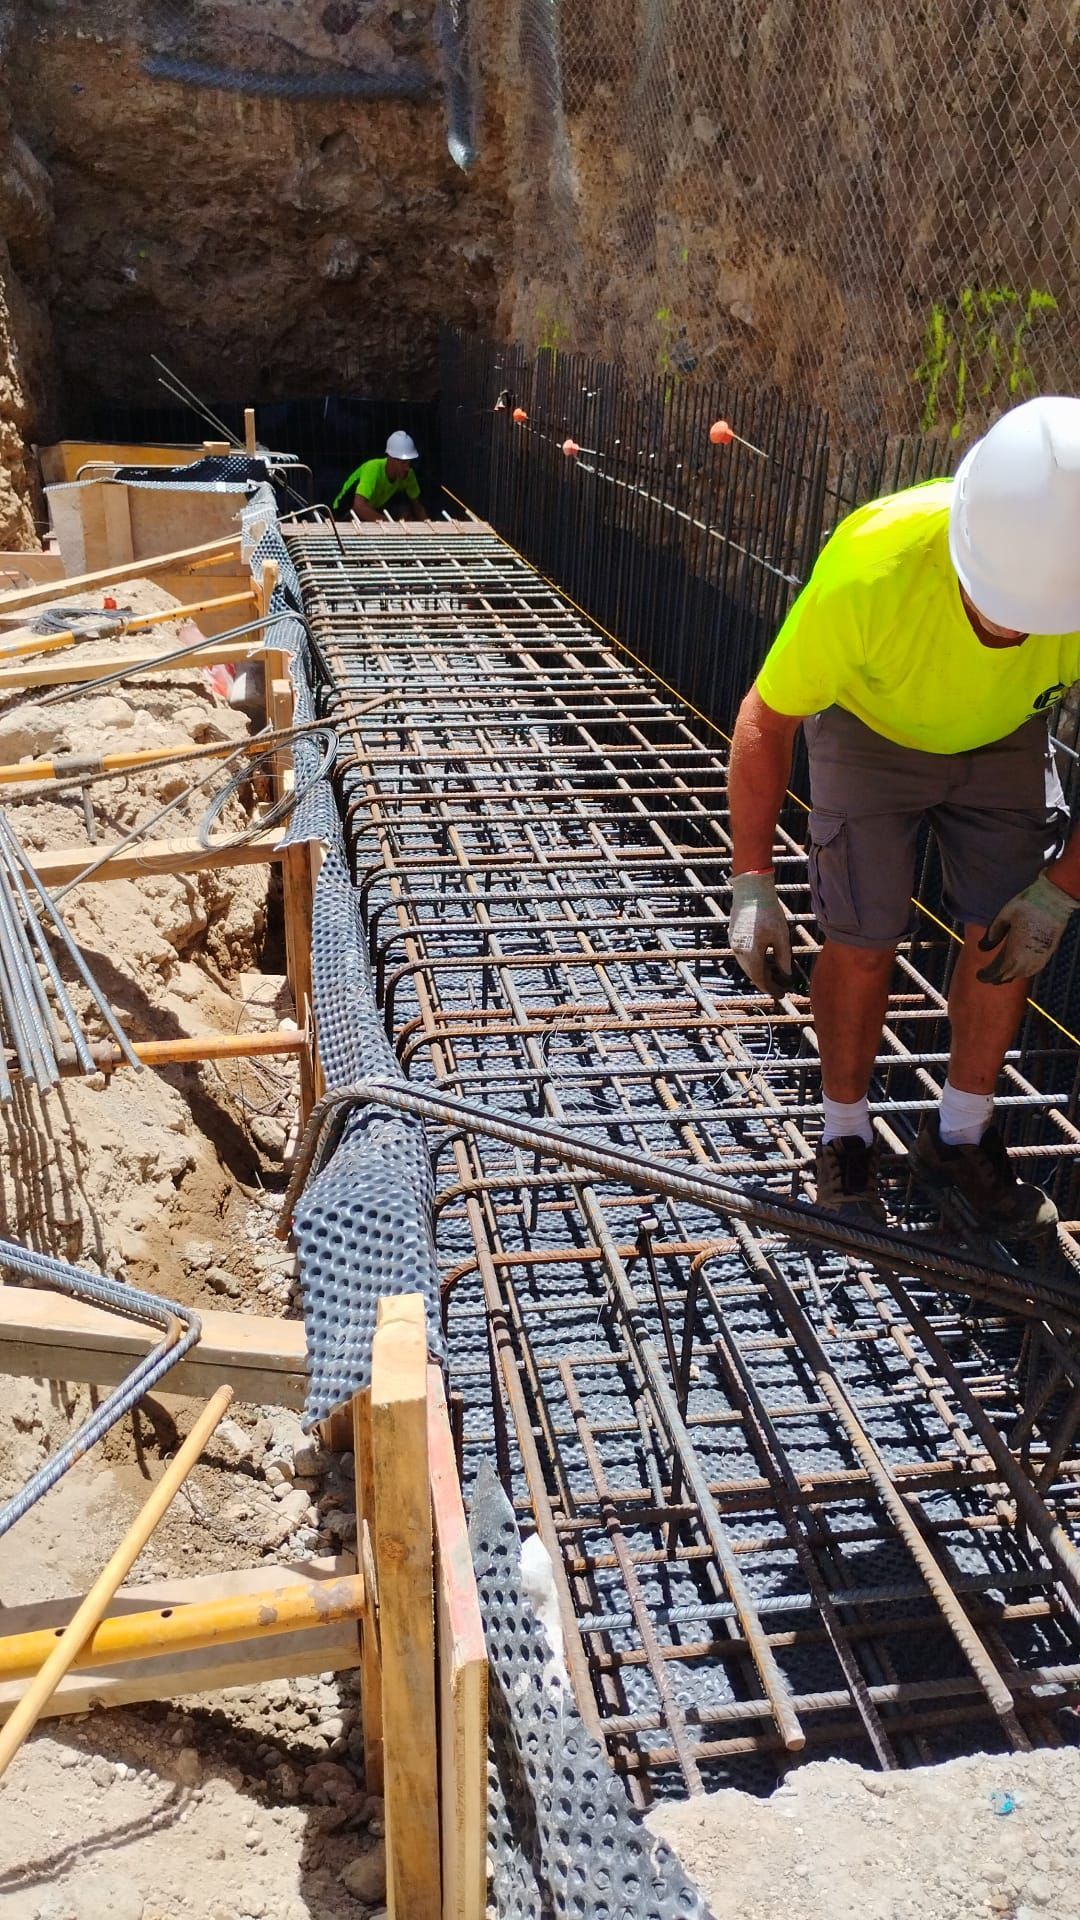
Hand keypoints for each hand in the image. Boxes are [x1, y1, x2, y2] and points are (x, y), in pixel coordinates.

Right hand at [729, 870, 793, 996]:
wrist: (751, 890)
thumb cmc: (768, 911)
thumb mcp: (781, 936)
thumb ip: (783, 958)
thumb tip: (786, 976)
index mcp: (751, 953)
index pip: (761, 979)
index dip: (772, 988)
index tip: (783, 994)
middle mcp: (739, 951)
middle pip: (752, 974)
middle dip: (767, 983)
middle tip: (780, 988)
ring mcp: (734, 943)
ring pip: (747, 966)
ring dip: (760, 973)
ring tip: (774, 977)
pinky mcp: (734, 936)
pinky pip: (744, 956)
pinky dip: (754, 963)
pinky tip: (764, 961)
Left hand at [977, 869, 1077, 983]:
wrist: (1055, 901)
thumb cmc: (1028, 905)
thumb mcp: (1004, 916)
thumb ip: (992, 933)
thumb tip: (982, 948)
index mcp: (1013, 953)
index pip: (996, 972)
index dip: (986, 976)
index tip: (979, 975)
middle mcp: (1027, 961)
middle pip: (1008, 976)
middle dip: (996, 977)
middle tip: (987, 975)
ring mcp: (1039, 959)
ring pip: (1021, 974)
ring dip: (1009, 974)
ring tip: (1001, 971)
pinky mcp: (1048, 954)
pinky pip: (1032, 969)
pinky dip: (1022, 970)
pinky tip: (1019, 966)